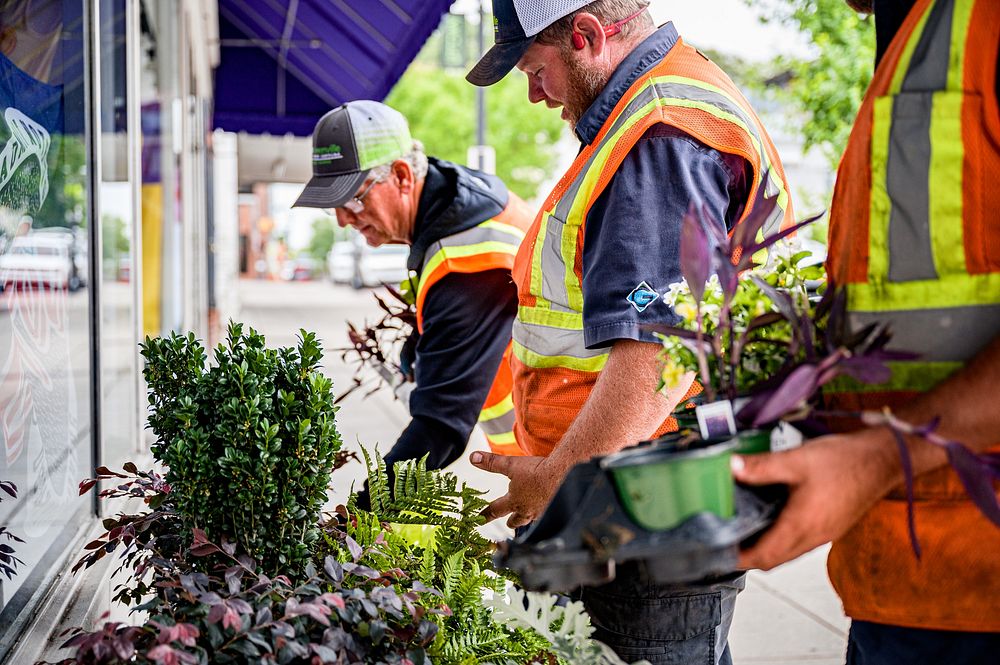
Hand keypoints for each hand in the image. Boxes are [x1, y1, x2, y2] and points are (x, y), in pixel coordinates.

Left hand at [469, 452, 565, 527]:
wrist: (564, 475)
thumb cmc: (537, 470)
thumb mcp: (511, 464)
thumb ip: (491, 463)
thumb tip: (472, 458)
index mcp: (514, 501)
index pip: (495, 510)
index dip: (485, 515)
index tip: (479, 520)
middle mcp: (527, 511)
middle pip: (516, 521)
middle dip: (511, 521)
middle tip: (509, 522)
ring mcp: (542, 513)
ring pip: (532, 520)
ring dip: (529, 518)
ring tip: (530, 516)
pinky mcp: (556, 512)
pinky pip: (548, 517)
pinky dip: (546, 515)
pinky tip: (550, 510)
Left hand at [733, 428, 899, 570]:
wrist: (884, 460)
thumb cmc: (844, 461)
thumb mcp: (796, 459)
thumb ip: (761, 467)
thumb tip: (731, 467)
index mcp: (801, 525)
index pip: (764, 556)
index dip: (739, 558)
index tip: (718, 553)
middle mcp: (813, 537)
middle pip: (774, 559)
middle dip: (748, 556)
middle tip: (725, 540)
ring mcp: (825, 534)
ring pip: (788, 552)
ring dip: (766, 548)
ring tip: (744, 530)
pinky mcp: (832, 527)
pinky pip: (801, 542)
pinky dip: (782, 538)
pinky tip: (773, 518)